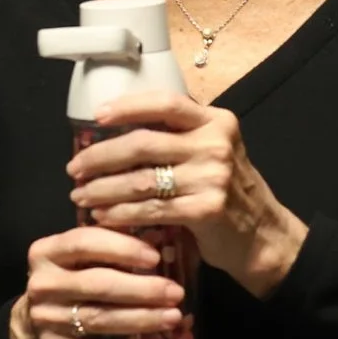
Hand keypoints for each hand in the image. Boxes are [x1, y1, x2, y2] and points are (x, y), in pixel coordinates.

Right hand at [10, 227, 187, 338]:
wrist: (33, 325)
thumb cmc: (71, 280)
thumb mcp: (79, 257)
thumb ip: (109, 243)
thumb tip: (158, 235)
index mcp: (46, 252)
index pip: (84, 243)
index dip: (122, 248)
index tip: (155, 257)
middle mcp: (42, 285)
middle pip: (97, 285)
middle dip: (141, 289)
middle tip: (176, 293)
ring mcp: (46, 320)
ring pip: (99, 319)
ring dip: (140, 320)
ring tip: (173, 317)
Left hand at [70, 92, 308, 296]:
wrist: (262, 235)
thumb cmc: (228, 192)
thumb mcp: (212, 152)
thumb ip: (177, 137)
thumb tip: (115, 131)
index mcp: (216, 121)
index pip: (165, 102)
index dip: (128, 107)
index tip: (97, 116)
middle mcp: (216, 144)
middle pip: (143, 143)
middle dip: (100, 156)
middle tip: (74, 169)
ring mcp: (213, 177)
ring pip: (141, 179)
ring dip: (103, 189)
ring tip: (81, 195)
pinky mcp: (207, 209)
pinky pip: (151, 209)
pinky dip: (121, 213)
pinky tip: (103, 216)